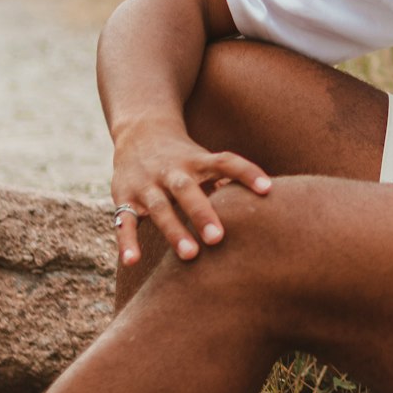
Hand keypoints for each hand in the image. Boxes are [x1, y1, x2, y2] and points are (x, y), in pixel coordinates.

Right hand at [110, 120, 271, 266]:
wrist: (140, 131)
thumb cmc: (184, 157)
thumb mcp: (204, 162)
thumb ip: (227, 182)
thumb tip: (263, 204)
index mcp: (196, 160)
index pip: (225, 162)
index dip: (247, 173)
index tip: (268, 190)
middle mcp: (172, 171)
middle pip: (187, 190)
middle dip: (202, 213)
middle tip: (218, 238)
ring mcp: (147, 185)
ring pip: (159, 208)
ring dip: (173, 231)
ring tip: (190, 255)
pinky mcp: (124, 198)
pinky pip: (124, 221)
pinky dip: (126, 242)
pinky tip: (131, 262)